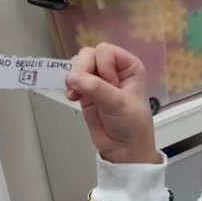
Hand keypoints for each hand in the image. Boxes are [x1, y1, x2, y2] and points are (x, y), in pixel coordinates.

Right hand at [65, 43, 159, 163]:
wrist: (124, 149)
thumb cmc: (132, 125)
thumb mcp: (119, 103)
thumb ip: (96, 88)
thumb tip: (72, 77)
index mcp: (128, 66)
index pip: (106, 51)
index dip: (102, 67)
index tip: (110, 86)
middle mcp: (113, 69)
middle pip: (89, 55)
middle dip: (83, 69)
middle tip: (86, 88)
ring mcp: (98, 80)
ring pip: (78, 65)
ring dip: (74, 77)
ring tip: (77, 94)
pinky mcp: (86, 91)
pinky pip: (72, 79)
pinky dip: (69, 86)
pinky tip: (72, 97)